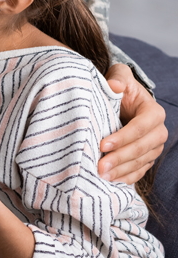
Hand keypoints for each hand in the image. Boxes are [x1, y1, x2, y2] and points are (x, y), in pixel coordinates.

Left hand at [99, 63, 167, 183]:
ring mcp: (154, 147)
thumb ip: (118, 78)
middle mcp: (158, 132)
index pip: (140, 127)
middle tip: (100, 166)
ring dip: (122, 170)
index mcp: (153, 112)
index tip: (103, 144)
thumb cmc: (120, 86)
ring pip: (140, 162)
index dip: (123, 137)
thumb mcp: (119, 76)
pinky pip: (140, 170)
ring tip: (102, 175)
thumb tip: (114, 86)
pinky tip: (113, 181)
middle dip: (120, 158)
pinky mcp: (147, 157)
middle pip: (141, 148)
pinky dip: (127, 177)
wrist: (124, 99)